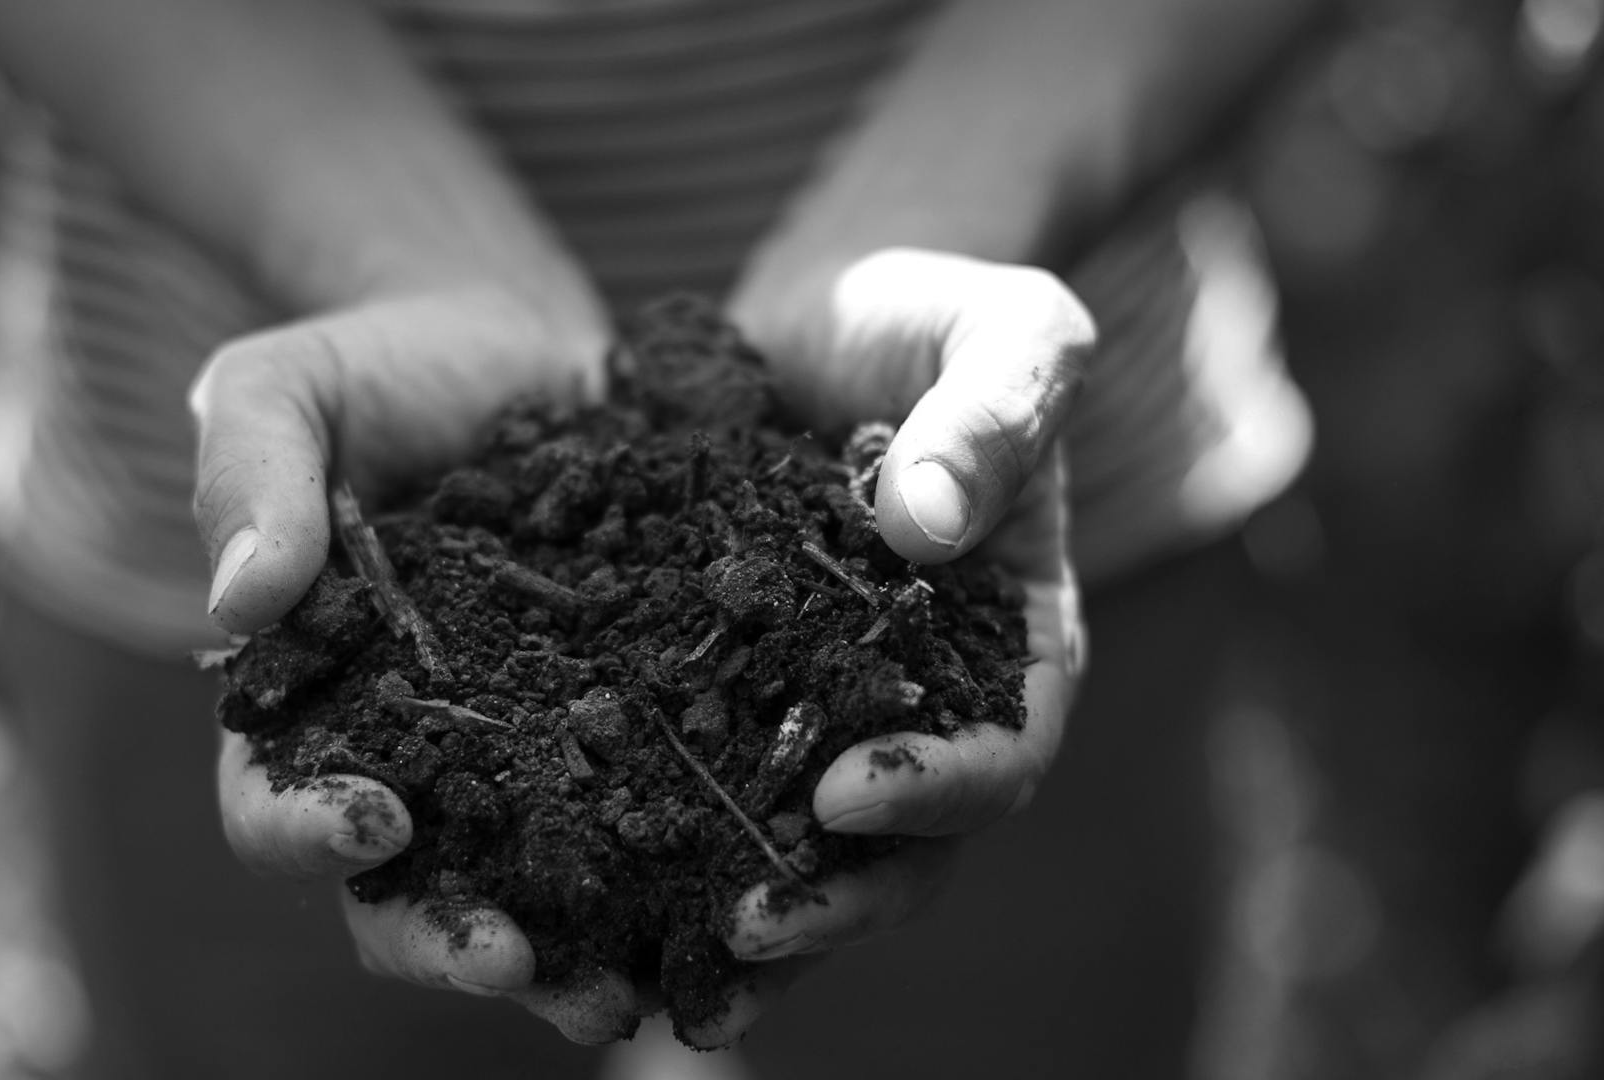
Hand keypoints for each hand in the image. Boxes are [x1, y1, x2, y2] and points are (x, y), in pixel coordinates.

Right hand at [196, 282, 646, 1043]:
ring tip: (631, 991)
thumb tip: (239, 599)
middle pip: (407, 893)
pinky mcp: (627, 729)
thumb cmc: (378, 365)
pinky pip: (649, 819)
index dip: (309, 828)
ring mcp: (523, 755)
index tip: (374, 816)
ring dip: (575, 953)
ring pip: (534, 891)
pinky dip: (683, 874)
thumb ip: (251, 474)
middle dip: (454, 943)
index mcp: (307, 706)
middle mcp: (412, 759)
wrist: (515, 342)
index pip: (275, 801)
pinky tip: (735, 902)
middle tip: (517, 963)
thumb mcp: (290, 388)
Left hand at [710, 247, 1092, 1035]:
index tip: (844, 790)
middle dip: (829, 900)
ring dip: (746, 927)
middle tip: (739, 932)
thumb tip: (929, 521)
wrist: (824, 312)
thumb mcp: (1001, 327)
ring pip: (803, 853)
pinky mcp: (732, 696)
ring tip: (664, 986)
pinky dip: (661, 853)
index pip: (1002, 747)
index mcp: (1015, 643)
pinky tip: (587, 897)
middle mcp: (924, 704)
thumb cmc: (935, 310)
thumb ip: (994, 410)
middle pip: (905, 843)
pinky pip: (706, 791)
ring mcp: (827, 712)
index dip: (934, 785)